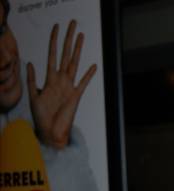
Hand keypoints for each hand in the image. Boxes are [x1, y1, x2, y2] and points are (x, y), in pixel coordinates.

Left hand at [27, 20, 96, 148]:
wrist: (50, 133)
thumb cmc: (41, 117)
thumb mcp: (33, 96)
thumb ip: (33, 80)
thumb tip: (29, 63)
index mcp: (50, 80)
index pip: (53, 55)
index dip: (54, 41)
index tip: (57, 28)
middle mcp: (61, 81)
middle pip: (66, 55)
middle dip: (69, 39)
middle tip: (73, 24)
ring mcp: (69, 87)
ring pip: (74, 64)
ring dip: (77, 50)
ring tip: (81, 36)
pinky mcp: (75, 97)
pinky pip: (83, 83)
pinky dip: (88, 75)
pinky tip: (93, 66)